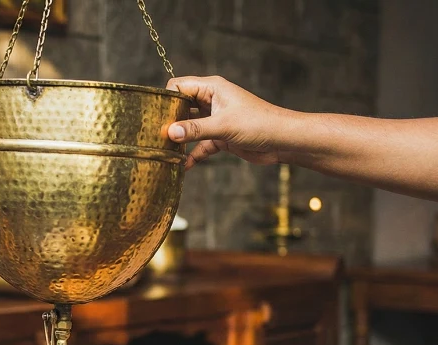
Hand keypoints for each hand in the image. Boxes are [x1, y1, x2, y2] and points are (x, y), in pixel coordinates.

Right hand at [165, 76, 283, 169]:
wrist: (282, 141)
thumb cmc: (258, 124)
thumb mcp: (223, 126)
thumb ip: (195, 129)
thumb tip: (170, 132)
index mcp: (212, 88)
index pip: (179, 86)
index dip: (167, 98)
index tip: (155, 115)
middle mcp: (211, 101)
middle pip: (181, 106)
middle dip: (169, 120)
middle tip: (155, 135)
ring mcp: (215, 119)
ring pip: (190, 127)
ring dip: (180, 139)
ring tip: (164, 150)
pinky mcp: (221, 136)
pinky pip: (200, 144)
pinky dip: (193, 154)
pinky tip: (183, 166)